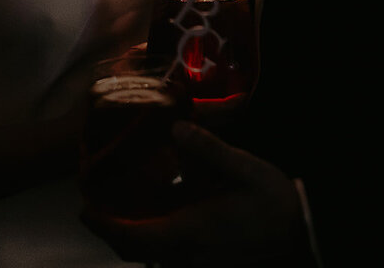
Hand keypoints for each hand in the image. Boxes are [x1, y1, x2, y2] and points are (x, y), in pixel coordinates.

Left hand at [81, 121, 314, 267]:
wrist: (300, 231)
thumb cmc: (274, 202)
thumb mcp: (245, 169)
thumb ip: (209, 150)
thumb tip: (177, 128)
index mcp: (189, 232)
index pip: (133, 237)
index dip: (104, 225)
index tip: (84, 208)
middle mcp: (186, 251)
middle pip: (133, 249)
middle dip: (109, 229)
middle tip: (92, 203)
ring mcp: (194, 257)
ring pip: (148, 251)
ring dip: (128, 233)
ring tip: (116, 203)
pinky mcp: (203, 255)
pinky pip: (164, 249)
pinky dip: (148, 234)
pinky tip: (153, 208)